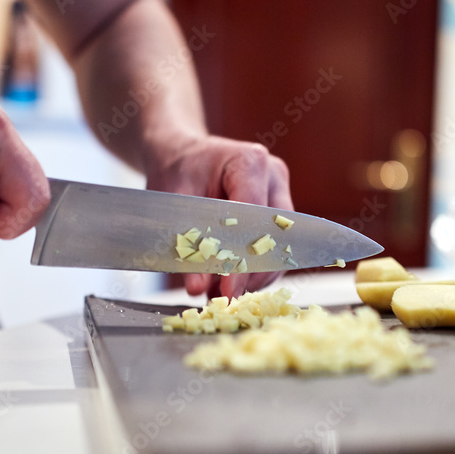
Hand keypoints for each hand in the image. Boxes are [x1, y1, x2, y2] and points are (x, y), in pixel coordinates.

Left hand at [146, 135, 292, 298]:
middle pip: (275, 237)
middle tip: (224, 298)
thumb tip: (198, 287)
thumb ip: (188, 245)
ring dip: (254, 276)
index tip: (228, 290)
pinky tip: (230, 283)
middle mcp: (273, 177)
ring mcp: (280, 193)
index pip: (254, 220)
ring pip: (280, 248)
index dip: (242, 259)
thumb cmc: (176, 169)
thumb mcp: (174, 203)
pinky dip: (254, 269)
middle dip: (250, 273)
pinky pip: (275, 248)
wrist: (181, 155)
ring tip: (222, 294)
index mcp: (250, 162)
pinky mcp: (278, 212)